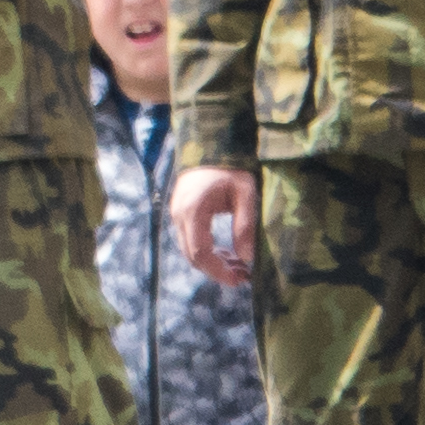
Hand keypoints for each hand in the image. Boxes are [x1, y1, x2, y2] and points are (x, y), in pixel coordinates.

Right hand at [174, 161, 257, 290]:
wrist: (211, 144)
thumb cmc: (230, 168)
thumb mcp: (245, 195)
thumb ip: (245, 226)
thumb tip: (247, 258)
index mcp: (193, 211)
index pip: (200, 252)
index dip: (217, 270)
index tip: (237, 279)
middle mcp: (179, 215)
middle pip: (192, 256)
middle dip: (216, 270)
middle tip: (241, 277)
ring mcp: (177, 214)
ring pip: (191, 250)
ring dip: (213, 262)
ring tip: (238, 267)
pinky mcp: (182, 213)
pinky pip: (191, 240)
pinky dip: (208, 251)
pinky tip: (227, 253)